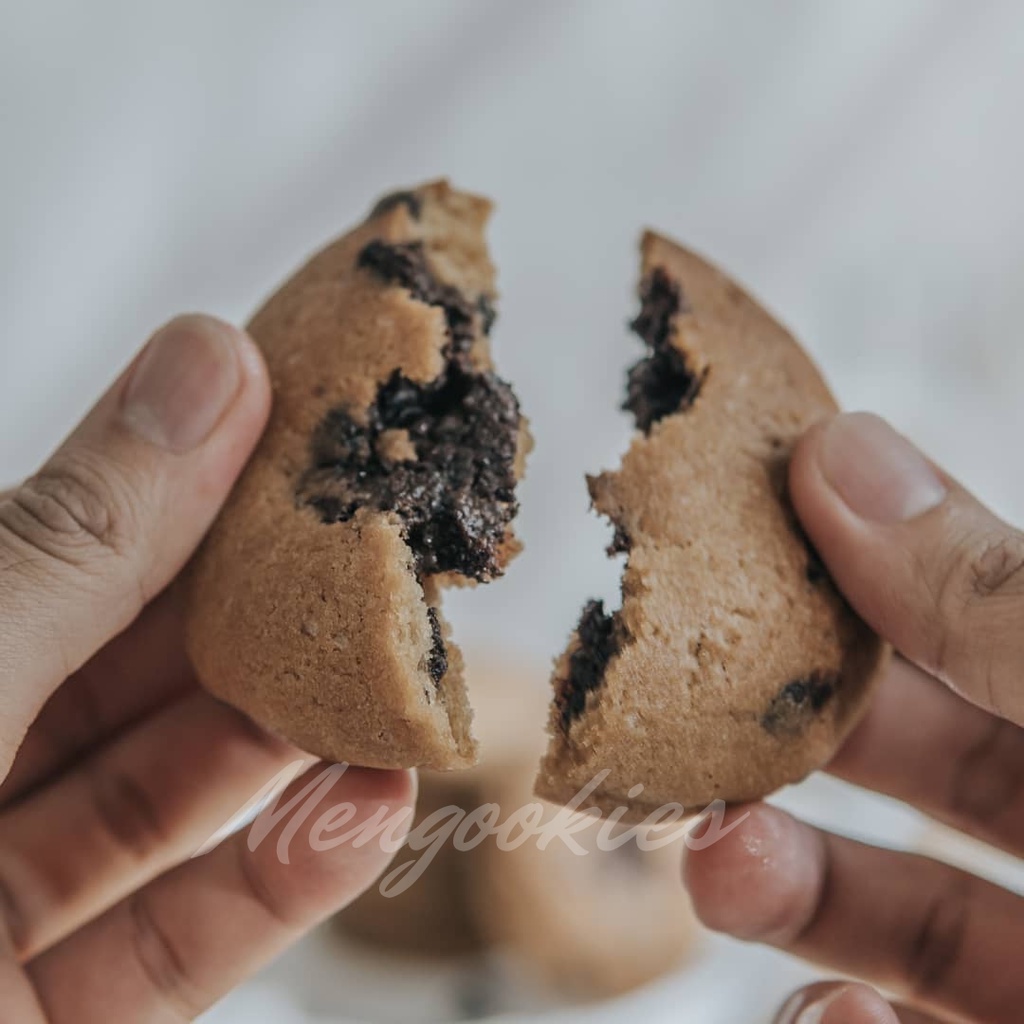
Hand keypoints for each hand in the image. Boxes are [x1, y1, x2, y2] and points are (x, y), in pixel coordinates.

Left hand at [0, 316, 414, 1021]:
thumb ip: (72, 547)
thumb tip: (203, 364)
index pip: (43, 554)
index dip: (171, 476)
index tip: (292, 411)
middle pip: (115, 676)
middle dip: (255, 612)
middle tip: (370, 551)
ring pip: (163, 803)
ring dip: (289, 741)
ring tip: (387, 676)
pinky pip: (188, 934)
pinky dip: (287, 870)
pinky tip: (364, 801)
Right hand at [685, 413, 1023, 1023]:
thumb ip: (1004, 604)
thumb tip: (843, 453)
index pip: (978, 610)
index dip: (863, 557)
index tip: (748, 522)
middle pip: (918, 757)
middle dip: (788, 734)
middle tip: (691, 711)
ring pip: (897, 908)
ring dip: (786, 883)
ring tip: (718, 861)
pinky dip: (838, 1020)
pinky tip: (830, 1014)